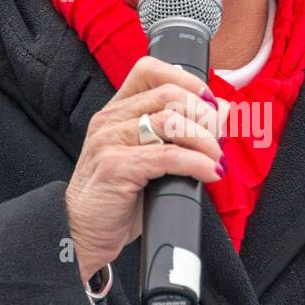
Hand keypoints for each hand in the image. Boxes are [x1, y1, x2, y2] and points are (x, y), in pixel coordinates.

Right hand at [64, 56, 229, 283]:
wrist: (82, 233)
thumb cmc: (116, 198)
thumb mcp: (148, 158)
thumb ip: (179, 134)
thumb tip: (221, 113)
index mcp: (117, 111)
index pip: (150, 71)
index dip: (187, 81)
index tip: (211, 104)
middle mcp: (110, 120)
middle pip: (168, 95)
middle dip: (204, 114)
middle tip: (219, 137)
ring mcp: (109, 141)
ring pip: (169, 123)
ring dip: (204, 140)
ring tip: (216, 159)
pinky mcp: (115, 167)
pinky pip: (166, 156)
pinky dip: (196, 163)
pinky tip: (208, 172)